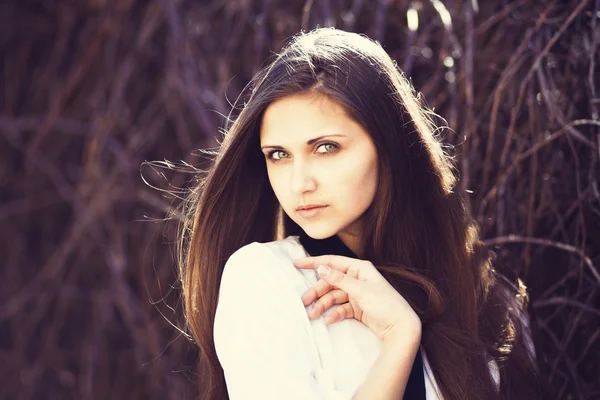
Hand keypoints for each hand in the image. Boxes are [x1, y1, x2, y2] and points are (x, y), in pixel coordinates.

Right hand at [293, 255, 420, 342]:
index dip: (314, 262)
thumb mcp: (360, 290)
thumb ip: (339, 279)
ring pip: (334, 296)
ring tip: (313, 314)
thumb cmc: (385, 304)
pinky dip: (334, 313)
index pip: (332, 262)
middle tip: (304, 301)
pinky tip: (329, 319)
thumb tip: (321, 268)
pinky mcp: (358, 308)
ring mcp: (357, 294)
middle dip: (317, 291)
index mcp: (359, 269)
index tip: (297, 264)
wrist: (400, 328)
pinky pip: (341, 308)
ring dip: (323, 305)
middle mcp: (357, 279)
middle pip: (330, 282)